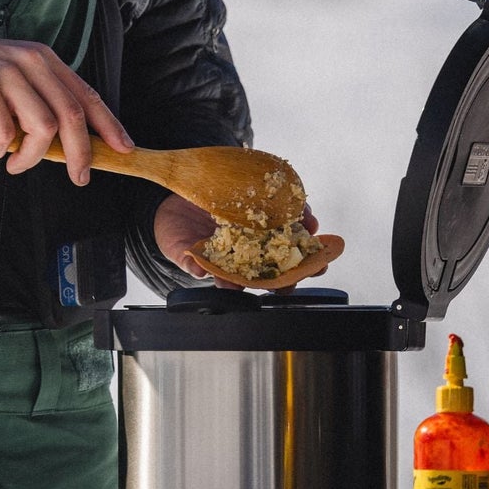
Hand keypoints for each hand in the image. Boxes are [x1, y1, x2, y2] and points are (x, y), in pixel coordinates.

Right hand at [0, 31, 130, 183]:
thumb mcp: (12, 76)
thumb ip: (39, 99)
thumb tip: (67, 143)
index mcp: (43, 60)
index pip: (85, 94)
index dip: (108, 124)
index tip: (122, 148)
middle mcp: (31, 62)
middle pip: (71, 114)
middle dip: (81, 152)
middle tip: (79, 176)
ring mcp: (8, 74)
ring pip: (42, 128)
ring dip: (31, 157)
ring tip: (13, 163)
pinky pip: (4, 133)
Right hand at [155, 195, 321, 282]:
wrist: (172, 203)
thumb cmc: (176, 233)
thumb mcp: (177, 247)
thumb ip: (189, 260)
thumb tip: (199, 271)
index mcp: (232, 267)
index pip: (256, 281)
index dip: (272, 284)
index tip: (283, 285)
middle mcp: (249, 251)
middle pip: (280, 265)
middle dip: (300, 268)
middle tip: (315, 267)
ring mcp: (256, 230)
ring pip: (286, 240)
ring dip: (304, 242)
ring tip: (316, 240)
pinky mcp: (260, 208)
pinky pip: (282, 213)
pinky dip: (296, 214)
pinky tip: (307, 215)